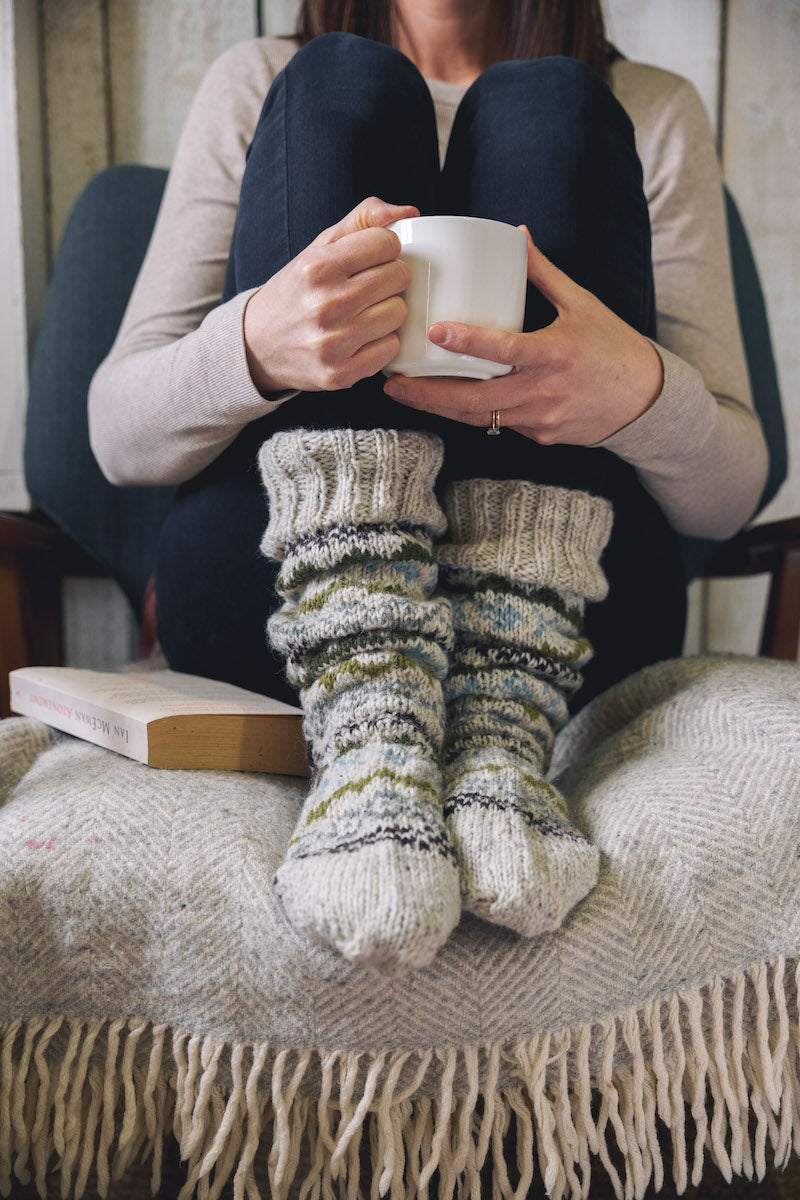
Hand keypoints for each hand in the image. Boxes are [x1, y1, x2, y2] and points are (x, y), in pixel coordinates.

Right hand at [243, 197, 418, 395]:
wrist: (257, 345)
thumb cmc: (297, 292)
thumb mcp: (318, 248)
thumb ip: (362, 221)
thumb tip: (409, 211)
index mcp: (318, 267)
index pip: (386, 243)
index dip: (385, 248)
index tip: (373, 258)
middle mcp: (325, 304)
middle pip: (398, 277)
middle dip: (391, 277)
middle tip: (372, 286)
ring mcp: (333, 343)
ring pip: (399, 313)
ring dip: (389, 310)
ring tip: (366, 312)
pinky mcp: (341, 373)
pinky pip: (391, 349)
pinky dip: (383, 342)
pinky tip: (363, 337)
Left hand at [383, 228, 662, 444]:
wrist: (645, 401)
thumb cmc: (613, 347)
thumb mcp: (582, 304)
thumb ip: (544, 274)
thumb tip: (516, 236)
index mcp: (552, 354)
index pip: (502, 349)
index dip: (466, 341)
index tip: (435, 331)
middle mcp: (542, 391)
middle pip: (474, 399)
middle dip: (428, 394)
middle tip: (392, 383)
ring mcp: (539, 419)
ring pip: (480, 417)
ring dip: (440, 408)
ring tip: (405, 395)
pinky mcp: (540, 436)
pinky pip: (498, 425)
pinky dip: (471, 415)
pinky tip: (443, 404)